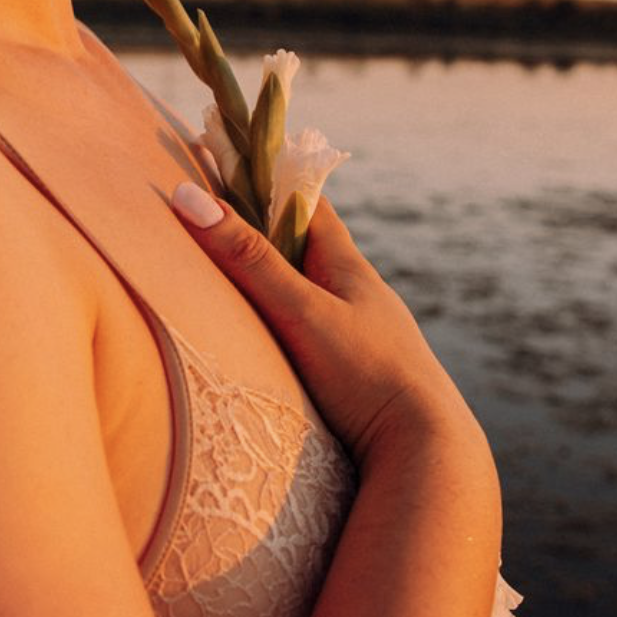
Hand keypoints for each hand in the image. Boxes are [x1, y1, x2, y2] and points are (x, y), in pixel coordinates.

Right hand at [171, 183, 486, 470]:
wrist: (427, 454)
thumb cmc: (368, 374)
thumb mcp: (302, 312)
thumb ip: (248, 261)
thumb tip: (189, 196)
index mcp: (350, 268)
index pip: (310, 206)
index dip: (276, 182)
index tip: (242, 162)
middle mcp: (362, 297)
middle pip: (311, 251)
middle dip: (270, 233)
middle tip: (226, 218)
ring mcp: (366, 339)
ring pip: (317, 297)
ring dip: (283, 284)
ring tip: (242, 282)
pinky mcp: (363, 380)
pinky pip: (322, 337)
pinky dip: (294, 326)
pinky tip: (278, 344)